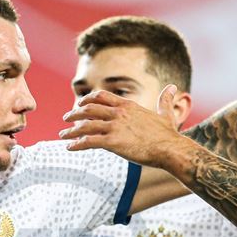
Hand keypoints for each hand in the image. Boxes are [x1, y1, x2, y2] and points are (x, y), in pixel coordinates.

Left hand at [60, 85, 185, 168]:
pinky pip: (88, 141)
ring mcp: (114, 127)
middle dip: (75, 113)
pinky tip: (70, 147)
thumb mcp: (166, 113)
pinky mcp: (112, 142)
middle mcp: (119, 113)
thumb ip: (165, 100)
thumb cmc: (168, 135)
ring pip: (85, 125)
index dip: (88, 99)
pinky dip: (77, 144)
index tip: (80, 103)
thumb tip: (173, 87)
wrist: (170, 149)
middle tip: (66, 118)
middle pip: (89, 109)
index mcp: (128, 106)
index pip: (102, 97)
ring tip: (62, 135)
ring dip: (71, 130)